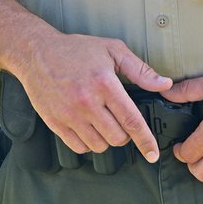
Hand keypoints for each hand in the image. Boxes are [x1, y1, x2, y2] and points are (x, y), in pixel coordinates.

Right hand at [17, 29, 171, 162]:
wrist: (37, 52)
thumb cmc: (76, 49)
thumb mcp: (113, 50)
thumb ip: (141, 70)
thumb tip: (165, 84)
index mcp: (105, 83)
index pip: (131, 120)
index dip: (145, 140)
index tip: (153, 154)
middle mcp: (87, 102)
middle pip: (117, 137)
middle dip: (124, 133)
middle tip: (119, 118)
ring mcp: (69, 114)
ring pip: (99, 145)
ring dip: (106, 138)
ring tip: (102, 120)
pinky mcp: (55, 123)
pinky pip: (79, 147)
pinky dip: (88, 142)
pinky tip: (88, 126)